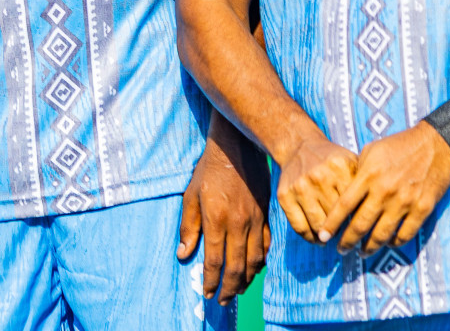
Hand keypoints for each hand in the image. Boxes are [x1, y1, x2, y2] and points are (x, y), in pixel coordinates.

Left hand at [177, 121, 269, 303]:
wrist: (237, 148)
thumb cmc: (208, 171)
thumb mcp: (190, 195)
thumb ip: (189, 226)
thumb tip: (184, 254)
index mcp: (217, 219)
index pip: (215, 260)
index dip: (211, 280)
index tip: (208, 293)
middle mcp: (239, 223)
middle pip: (237, 266)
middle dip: (229, 288)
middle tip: (223, 300)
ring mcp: (256, 221)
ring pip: (254, 260)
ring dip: (246, 279)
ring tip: (238, 291)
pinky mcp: (266, 216)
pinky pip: (266, 245)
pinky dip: (261, 261)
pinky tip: (254, 269)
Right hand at [275, 134, 356, 243]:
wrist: (299, 147)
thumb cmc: (331, 160)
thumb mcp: (351, 163)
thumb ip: (366, 183)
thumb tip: (380, 214)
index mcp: (340, 167)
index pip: (355, 205)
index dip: (361, 221)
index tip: (364, 230)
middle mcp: (319, 176)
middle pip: (337, 217)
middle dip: (344, 231)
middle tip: (349, 237)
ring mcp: (300, 186)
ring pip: (318, 226)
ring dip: (327, 237)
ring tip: (333, 238)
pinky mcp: (284, 195)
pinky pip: (299, 226)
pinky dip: (309, 237)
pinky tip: (317, 238)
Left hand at [321, 121, 449, 254]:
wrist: (432, 145)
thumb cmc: (396, 146)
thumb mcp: (369, 152)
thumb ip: (356, 172)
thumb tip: (342, 191)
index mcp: (367, 176)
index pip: (344, 205)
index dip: (332, 223)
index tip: (323, 235)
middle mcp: (384, 191)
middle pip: (361, 224)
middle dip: (348, 241)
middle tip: (340, 250)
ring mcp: (404, 201)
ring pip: (383, 233)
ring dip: (370, 247)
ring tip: (361, 252)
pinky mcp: (423, 208)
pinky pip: (406, 233)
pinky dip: (395, 242)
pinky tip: (387, 244)